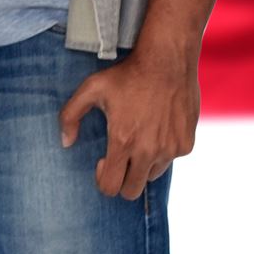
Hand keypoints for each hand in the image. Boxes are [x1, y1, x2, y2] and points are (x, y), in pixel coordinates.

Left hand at [60, 37, 199, 199]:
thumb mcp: (90, 89)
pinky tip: (155, 129)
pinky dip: (162, 152)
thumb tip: (66, 143)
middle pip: (132, 191)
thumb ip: (69, 117)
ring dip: (143, 166)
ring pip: (152, 176)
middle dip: (122, 180)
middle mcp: (149, 151)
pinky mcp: (187, 144)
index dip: (103, 180)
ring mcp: (171, 149)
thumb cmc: (126, 75)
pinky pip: (171, 160)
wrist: (167, 62)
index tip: (103, 161)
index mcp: (123, 141)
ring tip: (138, 140)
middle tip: (119, 157)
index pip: (111, 187)